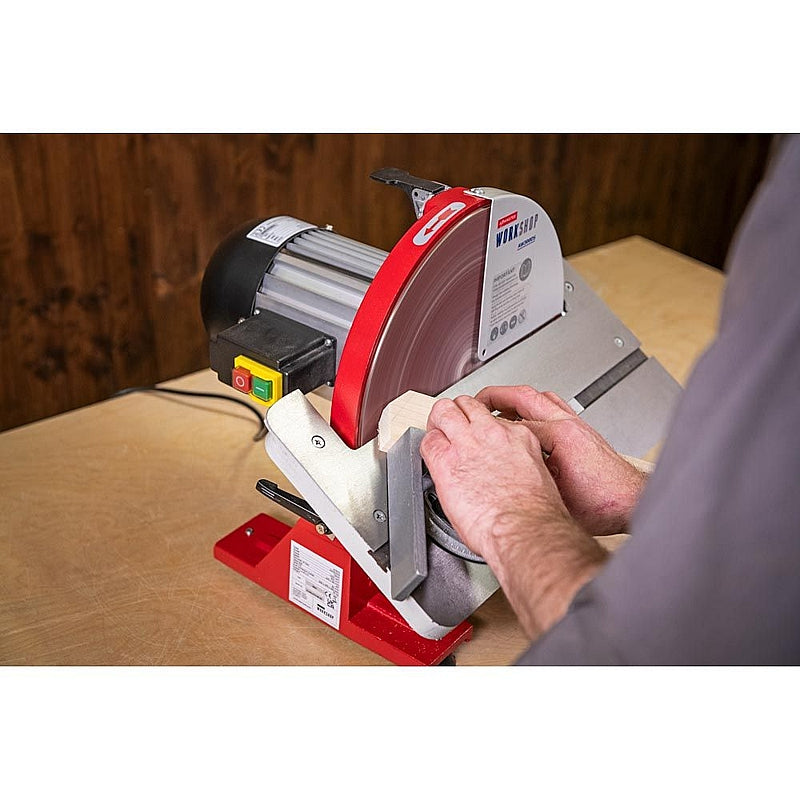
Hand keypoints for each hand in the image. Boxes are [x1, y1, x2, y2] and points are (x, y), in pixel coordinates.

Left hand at [420, 394, 569, 561]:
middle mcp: (492, 433)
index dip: (480, 428)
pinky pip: (428, 441)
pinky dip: (427, 445)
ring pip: (444, 411)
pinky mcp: (446, 461)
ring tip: (436, 432)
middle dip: (456, 414)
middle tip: (450, 427)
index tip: (477, 439)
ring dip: (438, 421)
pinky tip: (431, 455)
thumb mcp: (538, 476)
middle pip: (466, 405)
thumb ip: (519, 463)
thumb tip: (507, 470)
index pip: (491, 419)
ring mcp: (468, 443)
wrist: (523, 529)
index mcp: (518, 437)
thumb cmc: (534, 515)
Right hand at [474, 385, 646, 535]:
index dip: (490, 427)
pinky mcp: (581, 431)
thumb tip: (503, 470)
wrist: (631, 502)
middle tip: (476, 402)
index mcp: (560, 435)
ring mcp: (576, 424)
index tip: (474, 430)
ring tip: (496, 406)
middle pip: (524, 397)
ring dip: (515, 399)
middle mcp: (568, 424)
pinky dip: (533, 408)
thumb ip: (528, 476)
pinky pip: (551, 407)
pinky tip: (525, 420)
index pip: (513, 423)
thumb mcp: (553, 494)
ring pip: (539, 398)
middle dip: (496, 396)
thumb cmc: (602, 503)